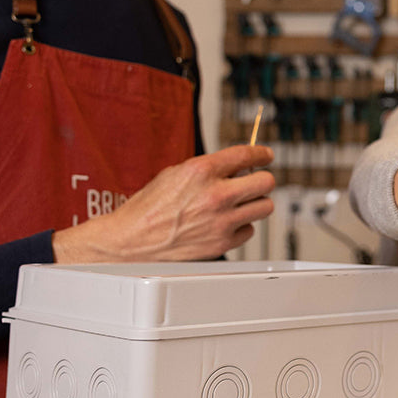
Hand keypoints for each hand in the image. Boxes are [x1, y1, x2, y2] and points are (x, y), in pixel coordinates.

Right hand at [52, 144, 275, 263]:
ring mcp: (221, 221)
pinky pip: (249, 231)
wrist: (130, 241)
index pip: (248, 155)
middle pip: (266, 182)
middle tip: (255, 182)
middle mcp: (216, 195)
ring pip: (265, 207)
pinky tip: (226, 224)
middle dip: (262, 179)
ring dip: (255, 203)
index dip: (262, 154)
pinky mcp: (222, 244)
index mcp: (202, 170)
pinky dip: (241, 227)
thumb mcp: (175, 173)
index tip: (266, 156)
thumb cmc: (148, 207)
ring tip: (241, 204)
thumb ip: (209, 168)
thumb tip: (237, 164)